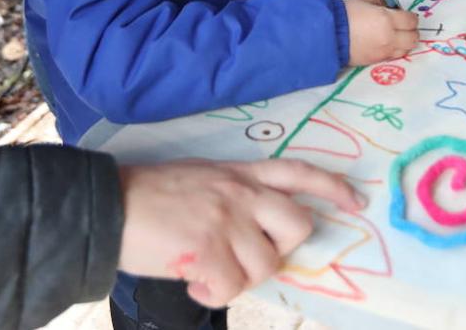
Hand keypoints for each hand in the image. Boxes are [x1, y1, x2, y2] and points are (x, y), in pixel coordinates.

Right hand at [117, 158, 363, 307]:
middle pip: (297, 226)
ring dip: (237, 278)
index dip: (333, 187)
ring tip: (205, 271)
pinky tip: (191, 282)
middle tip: (249, 256)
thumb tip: (252, 227)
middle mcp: (240, 193)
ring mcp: (227, 220)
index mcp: (239, 172)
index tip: (357, 202)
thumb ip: (232, 194)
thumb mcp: (200, 178)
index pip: (298, 172)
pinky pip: (230, 287)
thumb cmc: (148, 194)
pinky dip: (211, 293)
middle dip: (282, 249)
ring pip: (265, 265)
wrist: (108, 204)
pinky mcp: (208, 250)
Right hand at [345, 0, 419, 63]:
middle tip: (403, 26)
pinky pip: (395, 56)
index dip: (410, 17)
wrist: (328, 34)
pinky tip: (387, 44)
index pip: (411, 20)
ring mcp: (384, 51)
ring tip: (396, 36)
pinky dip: (395, 50)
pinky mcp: (377, 61)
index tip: (404, 15)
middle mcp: (390, 36)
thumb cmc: (344, 13)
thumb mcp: (363, 0)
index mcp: (387, 19)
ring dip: (405, 42)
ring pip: (407, 49)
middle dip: (411, 30)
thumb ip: (380, 1)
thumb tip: (390, 4)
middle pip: (414, 37)